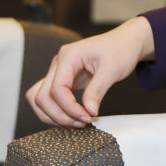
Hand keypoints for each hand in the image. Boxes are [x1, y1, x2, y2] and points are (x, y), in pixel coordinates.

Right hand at [26, 16, 154, 127]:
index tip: (87, 117)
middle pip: (42, 96)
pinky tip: (72, 117)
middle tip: (82, 123)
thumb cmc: (120, 49)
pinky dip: (56, 110)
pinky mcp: (64, 80)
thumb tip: (88, 112)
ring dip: (53, 115)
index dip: (69, 108)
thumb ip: (97, 90)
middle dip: (60, 115)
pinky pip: (49, 98)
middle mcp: (59, 63)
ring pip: (40, 99)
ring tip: (76, 123)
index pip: (57, 88)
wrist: (126, 42)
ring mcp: (59, 71)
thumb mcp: (113, 69)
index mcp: (68, 56)